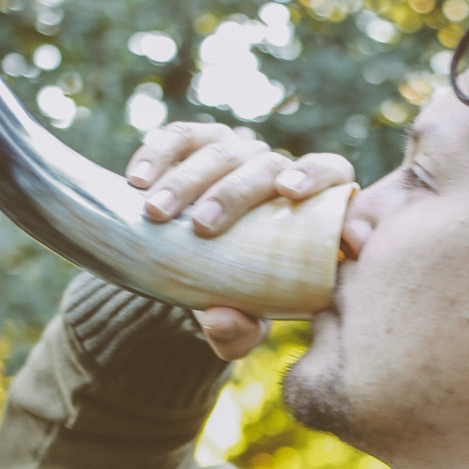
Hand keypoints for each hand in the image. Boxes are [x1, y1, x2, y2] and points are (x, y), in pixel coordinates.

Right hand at [126, 121, 353, 360]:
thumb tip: (223, 319)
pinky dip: (158, 155)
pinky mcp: (194, 142)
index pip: (331, 172)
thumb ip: (238, 331)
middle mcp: (274, 170)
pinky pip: (179, 137)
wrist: (186, 271)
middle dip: (232, 193)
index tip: (289, 193)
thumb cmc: (231, 295)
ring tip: (155, 213)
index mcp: (307, 206)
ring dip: (186, 180)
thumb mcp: (238, 323)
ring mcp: (234, 152)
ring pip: (220, 150)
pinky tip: (136, 181)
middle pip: (265, 165)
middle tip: (200, 226)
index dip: (317, 175)